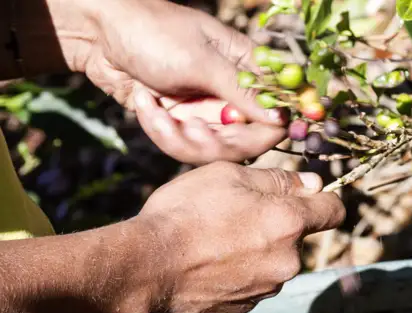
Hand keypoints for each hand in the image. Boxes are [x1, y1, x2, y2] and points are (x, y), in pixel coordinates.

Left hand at [60, 0, 285, 163]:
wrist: (96, 33)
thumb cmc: (153, 32)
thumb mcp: (201, 61)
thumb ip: (243, 91)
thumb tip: (283, 119)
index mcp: (247, 69)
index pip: (276, 112)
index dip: (267, 130)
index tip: (242, 134)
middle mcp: (231, 95)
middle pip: (245, 141)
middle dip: (212, 140)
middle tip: (185, 126)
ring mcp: (206, 111)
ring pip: (212, 150)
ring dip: (178, 136)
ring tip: (151, 107)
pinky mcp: (181, 123)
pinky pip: (182, 146)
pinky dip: (159, 130)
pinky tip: (142, 102)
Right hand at [133, 166, 343, 312]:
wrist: (147, 267)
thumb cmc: (185, 213)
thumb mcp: (228, 176)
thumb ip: (277, 179)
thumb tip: (312, 184)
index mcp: (290, 223)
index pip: (334, 210)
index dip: (322, 198)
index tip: (306, 193)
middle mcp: (288, 261)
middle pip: (298, 236)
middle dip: (277, 222)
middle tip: (236, 211)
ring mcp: (268, 287)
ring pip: (275, 259)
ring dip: (258, 248)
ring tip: (215, 238)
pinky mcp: (246, 306)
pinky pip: (254, 280)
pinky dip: (240, 270)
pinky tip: (209, 261)